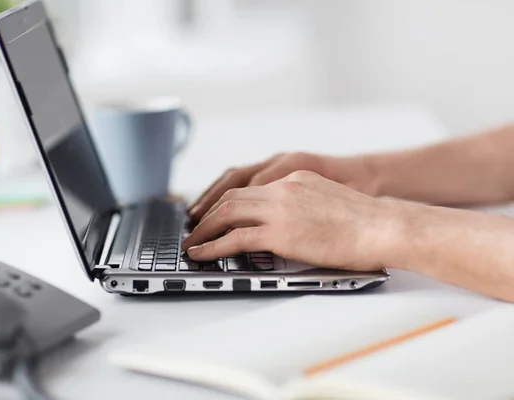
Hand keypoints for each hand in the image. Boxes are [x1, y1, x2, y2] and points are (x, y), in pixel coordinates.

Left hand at [182, 171, 403, 271]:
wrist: (385, 226)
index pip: (249, 186)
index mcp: (295, 179)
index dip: (226, 199)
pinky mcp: (280, 231)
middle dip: (208, 213)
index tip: (213, 210)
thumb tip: (294, 224)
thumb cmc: (369, 222)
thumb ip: (306, 206)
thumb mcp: (331, 202)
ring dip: (205, 229)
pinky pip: (236, 238)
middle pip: (232, 195)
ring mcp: (280, 208)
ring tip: (192, 243)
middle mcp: (283, 187)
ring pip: (227, 213)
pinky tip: (203, 255)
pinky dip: (213, 247)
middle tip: (195, 227)